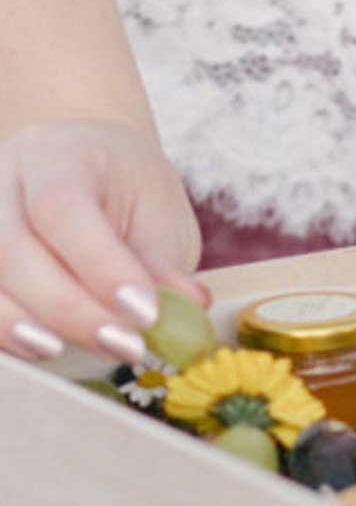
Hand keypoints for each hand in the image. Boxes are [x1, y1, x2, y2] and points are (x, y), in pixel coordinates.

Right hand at [0, 119, 206, 360]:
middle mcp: (3, 178)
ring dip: (27, 328)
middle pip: (12, 250)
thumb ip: (162, 263)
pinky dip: (4, 332)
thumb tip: (187, 307)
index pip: (62, 208)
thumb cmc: (128, 194)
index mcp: (58, 153)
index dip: (100, 267)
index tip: (145, 313)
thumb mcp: (158, 216)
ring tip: (79, 352)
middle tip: (125, 346)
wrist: (91, 171)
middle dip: (70, 310)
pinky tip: (43, 349)